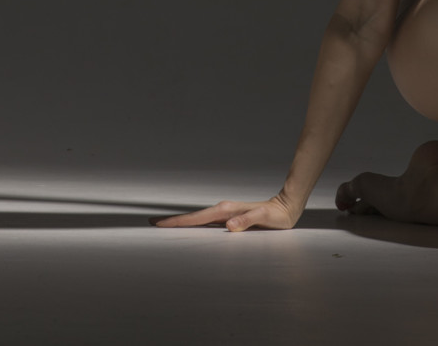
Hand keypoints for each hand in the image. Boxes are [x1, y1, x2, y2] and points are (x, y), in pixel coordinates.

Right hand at [152, 193, 298, 232]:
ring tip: (164, 226)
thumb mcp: (264, 218)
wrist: (286, 206)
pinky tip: (189, 230)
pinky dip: (193, 225)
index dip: (177, 222)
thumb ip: (248, 221)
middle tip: (151, 223)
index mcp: (226, 211)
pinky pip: (205, 223)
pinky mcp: (229, 218)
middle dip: (172, 221)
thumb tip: (229, 226)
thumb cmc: (277, 215)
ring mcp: (225, 214)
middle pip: (192, 217)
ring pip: (197, 219)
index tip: (159, 224)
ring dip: (180, 223)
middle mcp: (222, 210)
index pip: (197, 218)